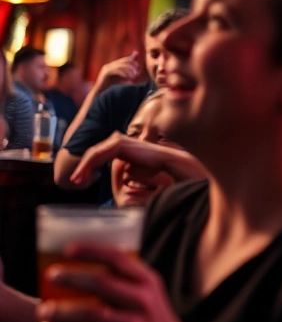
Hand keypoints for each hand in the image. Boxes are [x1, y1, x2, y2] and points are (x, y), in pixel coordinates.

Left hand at [37, 243, 198, 321]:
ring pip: (89, 314)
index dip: (90, 251)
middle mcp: (143, 302)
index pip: (118, 258)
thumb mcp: (151, 298)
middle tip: (50, 277)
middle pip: (100, 283)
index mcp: (148, 283)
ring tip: (43, 311)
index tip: (68, 250)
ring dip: (60, 311)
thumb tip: (88, 271)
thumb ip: (127, 284)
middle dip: (70, 277)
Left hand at [70, 133, 203, 186]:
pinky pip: (99, 155)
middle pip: (94, 153)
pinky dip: (89, 166)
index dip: (88, 167)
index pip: (99, 155)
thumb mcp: (133, 168)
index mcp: (120, 145)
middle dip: (83, 168)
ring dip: (83, 168)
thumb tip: (122, 174)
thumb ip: (124, 167)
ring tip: (77, 181)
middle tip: (75, 181)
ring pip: (94, 154)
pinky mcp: (119, 144)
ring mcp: (118, 140)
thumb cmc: (154, 167)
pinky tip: (85, 176)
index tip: (81, 181)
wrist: (167, 162)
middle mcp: (117, 140)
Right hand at [94, 53, 140, 91]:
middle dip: (132, 65)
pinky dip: (123, 73)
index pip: (125, 59)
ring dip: (129, 70)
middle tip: (138, 71)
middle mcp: (109, 65)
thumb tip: (137, 74)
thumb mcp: (122, 80)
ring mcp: (107, 68)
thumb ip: (128, 76)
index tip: (139, 66)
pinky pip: (116, 70)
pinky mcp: (105, 72)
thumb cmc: (111, 85)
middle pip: (124, 61)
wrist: (100, 91)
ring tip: (134, 76)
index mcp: (113, 65)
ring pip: (121, 65)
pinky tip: (128, 77)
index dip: (133, 61)